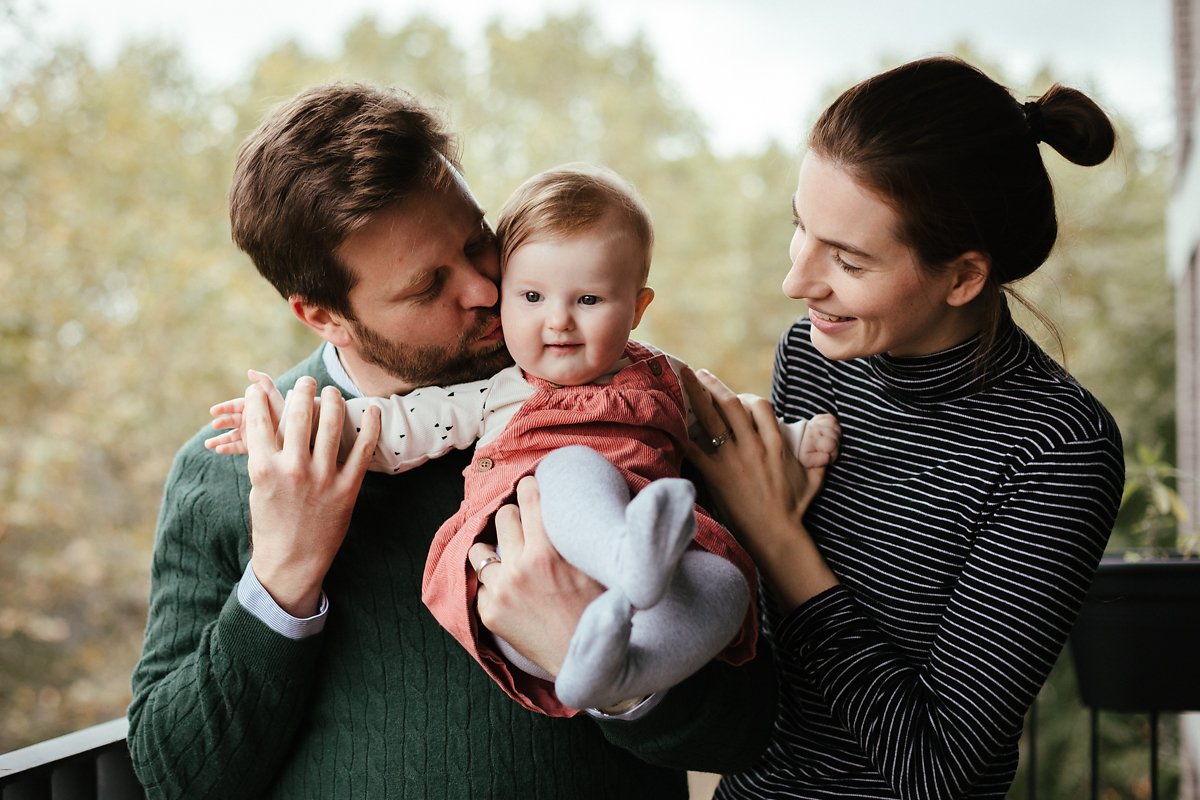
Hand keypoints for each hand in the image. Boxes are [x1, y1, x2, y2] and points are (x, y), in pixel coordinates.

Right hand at [206, 370, 283, 454]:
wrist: (300, 437)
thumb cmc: (287, 416)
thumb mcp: (275, 399)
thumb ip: (264, 384)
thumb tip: (250, 372)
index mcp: (255, 407)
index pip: (236, 406)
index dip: (224, 408)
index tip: (213, 411)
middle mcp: (252, 419)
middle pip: (232, 420)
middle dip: (222, 423)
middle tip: (215, 425)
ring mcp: (253, 434)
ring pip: (232, 435)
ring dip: (219, 439)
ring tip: (208, 444)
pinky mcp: (255, 448)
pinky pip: (238, 447)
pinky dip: (228, 448)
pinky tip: (219, 450)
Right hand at [244, 376, 380, 615]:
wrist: (291, 562)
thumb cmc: (271, 522)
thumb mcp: (259, 485)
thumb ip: (264, 452)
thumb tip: (266, 418)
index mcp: (264, 467)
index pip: (259, 419)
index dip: (259, 397)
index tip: (260, 387)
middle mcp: (292, 469)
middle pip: (297, 414)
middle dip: (302, 390)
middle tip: (306, 381)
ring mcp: (321, 478)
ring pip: (330, 424)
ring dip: (332, 401)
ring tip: (332, 392)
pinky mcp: (346, 489)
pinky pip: (363, 449)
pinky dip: (370, 426)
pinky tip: (373, 410)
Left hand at [468, 476, 603, 676]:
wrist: (585, 662)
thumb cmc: (598, 611)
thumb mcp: (594, 567)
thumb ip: (575, 537)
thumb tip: (571, 501)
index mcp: (546, 553)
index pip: (528, 498)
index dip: (530, 487)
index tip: (531, 486)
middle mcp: (517, 569)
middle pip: (503, 517)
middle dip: (516, 518)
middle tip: (527, 527)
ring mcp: (499, 592)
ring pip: (481, 550)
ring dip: (496, 550)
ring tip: (512, 560)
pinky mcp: (488, 613)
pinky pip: (479, 584)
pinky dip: (492, 583)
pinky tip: (511, 591)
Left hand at [682, 367, 836, 608]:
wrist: (776, 534)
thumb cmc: (795, 509)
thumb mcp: (814, 478)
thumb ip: (820, 457)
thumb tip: (828, 445)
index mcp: (776, 444)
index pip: (760, 407)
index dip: (746, 398)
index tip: (737, 399)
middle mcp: (754, 446)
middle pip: (732, 405)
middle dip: (714, 385)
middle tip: (700, 373)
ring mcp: (734, 460)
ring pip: (712, 419)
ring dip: (696, 395)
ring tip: (684, 379)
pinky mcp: (716, 476)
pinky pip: (695, 449)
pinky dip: (682, 434)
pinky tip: (671, 422)